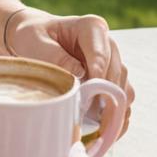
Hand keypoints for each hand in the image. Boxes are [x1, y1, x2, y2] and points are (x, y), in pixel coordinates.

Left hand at [7, 8, 133, 136]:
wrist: (34, 37)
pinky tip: (107, 128)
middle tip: (96, 119)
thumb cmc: (33, 35)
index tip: (91, 94)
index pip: (100, 54)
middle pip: (116, 73)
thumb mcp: (35, 41)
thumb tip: (80, 74)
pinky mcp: (111, 78)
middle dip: (107, 97)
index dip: (98, 76)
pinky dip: (117, 113)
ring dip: (115, 108)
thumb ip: (55, 56)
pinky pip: (122, 98)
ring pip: (123, 87)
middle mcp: (108, 44)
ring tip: (101, 128)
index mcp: (92, 27)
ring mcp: (113, 62)